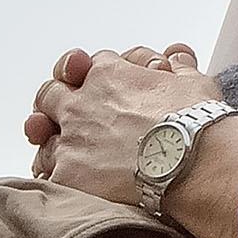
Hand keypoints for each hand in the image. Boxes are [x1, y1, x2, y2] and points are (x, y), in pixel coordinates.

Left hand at [27, 47, 221, 204]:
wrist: (192, 161)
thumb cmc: (196, 122)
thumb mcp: (193, 82)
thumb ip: (179, 67)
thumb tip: (176, 57)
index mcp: (108, 74)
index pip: (91, 65)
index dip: (100, 76)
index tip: (111, 90)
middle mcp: (81, 103)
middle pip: (51, 93)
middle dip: (59, 100)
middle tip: (75, 116)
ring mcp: (71, 139)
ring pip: (40, 131)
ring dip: (51, 138)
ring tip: (66, 150)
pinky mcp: (68, 174)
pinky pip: (46, 173)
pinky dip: (55, 175)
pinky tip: (67, 180)